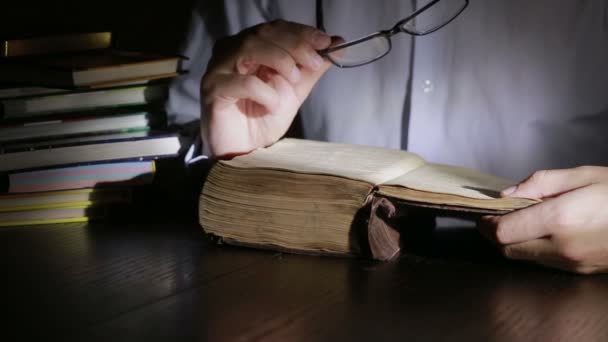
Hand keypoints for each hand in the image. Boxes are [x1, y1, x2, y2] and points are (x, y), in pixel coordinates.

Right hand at [201, 19, 338, 156]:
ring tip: (293, 80)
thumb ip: (312, 68)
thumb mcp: (295, 91)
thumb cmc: (263, 119)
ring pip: (249, 48)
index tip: (326, 42)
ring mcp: (218, 69)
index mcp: (250, 47)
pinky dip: (264, 91)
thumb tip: (338, 44)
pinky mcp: (214, 90)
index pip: (275, 28)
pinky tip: (271, 106)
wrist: (245, 152)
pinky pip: (242, 82)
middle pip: (263, 34)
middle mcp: (230, 51)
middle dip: (294, 45)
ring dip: (279, 60)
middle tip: (314, 62)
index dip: (301, 32)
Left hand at [479, 166, 607, 273]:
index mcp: (559, 219)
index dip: (487, 223)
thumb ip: (540, 183)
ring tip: (522, 222)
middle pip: (508, 249)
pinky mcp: (580, 271)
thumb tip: (507, 194)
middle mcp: (562, 246)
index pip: (503, 231)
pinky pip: (545, 263)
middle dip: (496, 234)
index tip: (485, 213)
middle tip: (497, 217)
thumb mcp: (583, 176)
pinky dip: (535, 249)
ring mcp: (572, 262)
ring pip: (524, 258)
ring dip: (515, 242)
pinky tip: (544, 233)